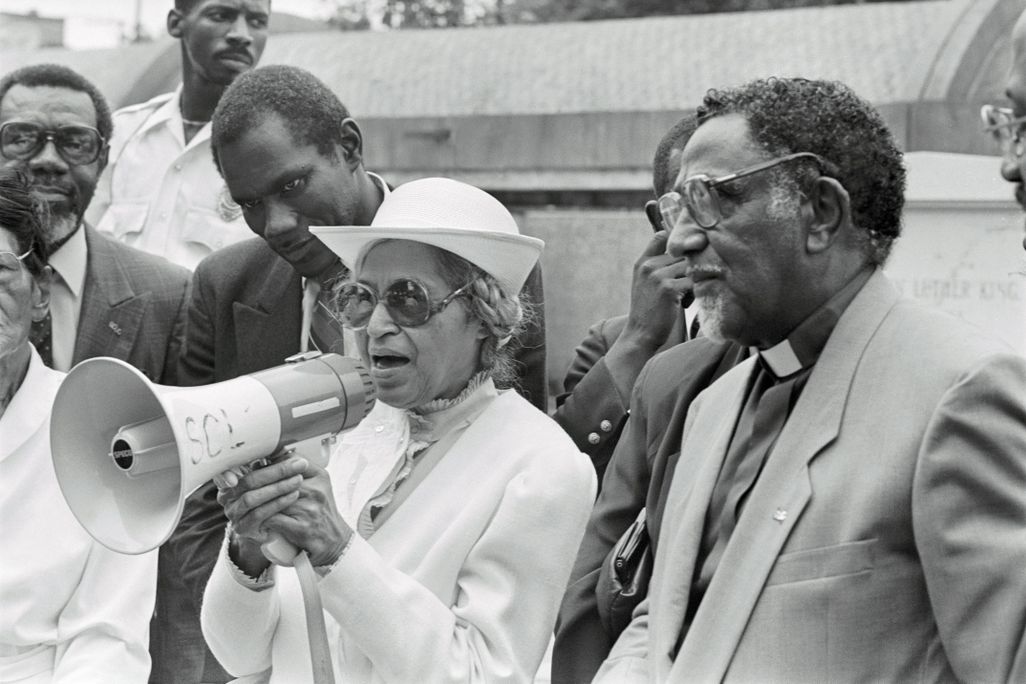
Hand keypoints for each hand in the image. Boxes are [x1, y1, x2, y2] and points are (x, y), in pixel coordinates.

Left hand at [216, 455, 351, 567]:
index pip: (291, 462)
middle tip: (244, 483)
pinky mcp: (301, 528)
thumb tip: (273, 458)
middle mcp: (316, 491)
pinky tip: (253, 516)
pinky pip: (274, 518)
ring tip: (245, 499)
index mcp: (320, 477)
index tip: (257, 465)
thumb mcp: (318, 484)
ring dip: (257, 500)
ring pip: (273, 499)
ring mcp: (309, 510)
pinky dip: (262, 517)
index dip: (271, 464)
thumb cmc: (322, 511)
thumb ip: (300, 469)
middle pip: (279, 480)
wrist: (334, 540)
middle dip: (259, 481)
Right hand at [622, 230, 691, 349]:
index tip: (682, 255)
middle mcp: (649, 265)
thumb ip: (657, 265)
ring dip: (692, 281)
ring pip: (690, 267)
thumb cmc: (648, 310)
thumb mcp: (645, 283)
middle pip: (682, 255)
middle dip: (688, 270)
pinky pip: (693, 281)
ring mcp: (658, 275)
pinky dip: (694, 292)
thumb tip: (683, 250)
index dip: (676, 243)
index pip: (662, 236)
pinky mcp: (669, 288)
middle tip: (683, 288)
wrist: (640, 333)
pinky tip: (685, 303)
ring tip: (684, 296)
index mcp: (642, 262)